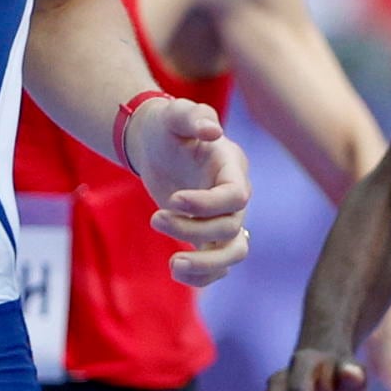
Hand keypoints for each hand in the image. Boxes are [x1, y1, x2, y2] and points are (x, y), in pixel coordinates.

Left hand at [120, 93, 251, 283]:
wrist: (158, 145)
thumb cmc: (167, 127)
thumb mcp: (175, 114)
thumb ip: (193, 116)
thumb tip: (212, 130)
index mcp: (232, 169)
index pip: (236, 196)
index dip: (208, 205)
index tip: (173, 200)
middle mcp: (234, 198)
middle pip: (231, 228)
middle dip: (192, 230)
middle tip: (154, 219)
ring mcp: (224, 218)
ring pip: (234, 253)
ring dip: (207, 265)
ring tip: (173, 265)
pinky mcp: (208, 235)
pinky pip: (217, 265)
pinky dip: (203, 276)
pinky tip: (174, 270)